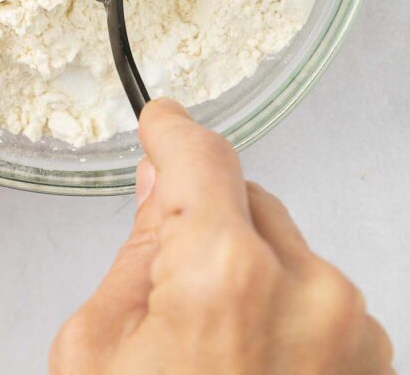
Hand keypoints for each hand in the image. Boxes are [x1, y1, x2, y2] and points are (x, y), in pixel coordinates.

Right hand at [51, 98, 393, 374]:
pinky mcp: (376, 365)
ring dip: (249, 273)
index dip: (171, 133)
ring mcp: (355, 334)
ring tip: (212, 357)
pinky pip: (319, 301)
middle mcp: (312, 291)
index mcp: (228, 277)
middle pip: (246, 203)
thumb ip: (137, 253)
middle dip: (205, 225)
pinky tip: (249, 371)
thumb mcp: (97, 352)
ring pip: (287, 251)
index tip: (162, 123)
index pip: (201, 157)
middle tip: (168, 293)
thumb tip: (159, 186)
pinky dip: (285, 314)